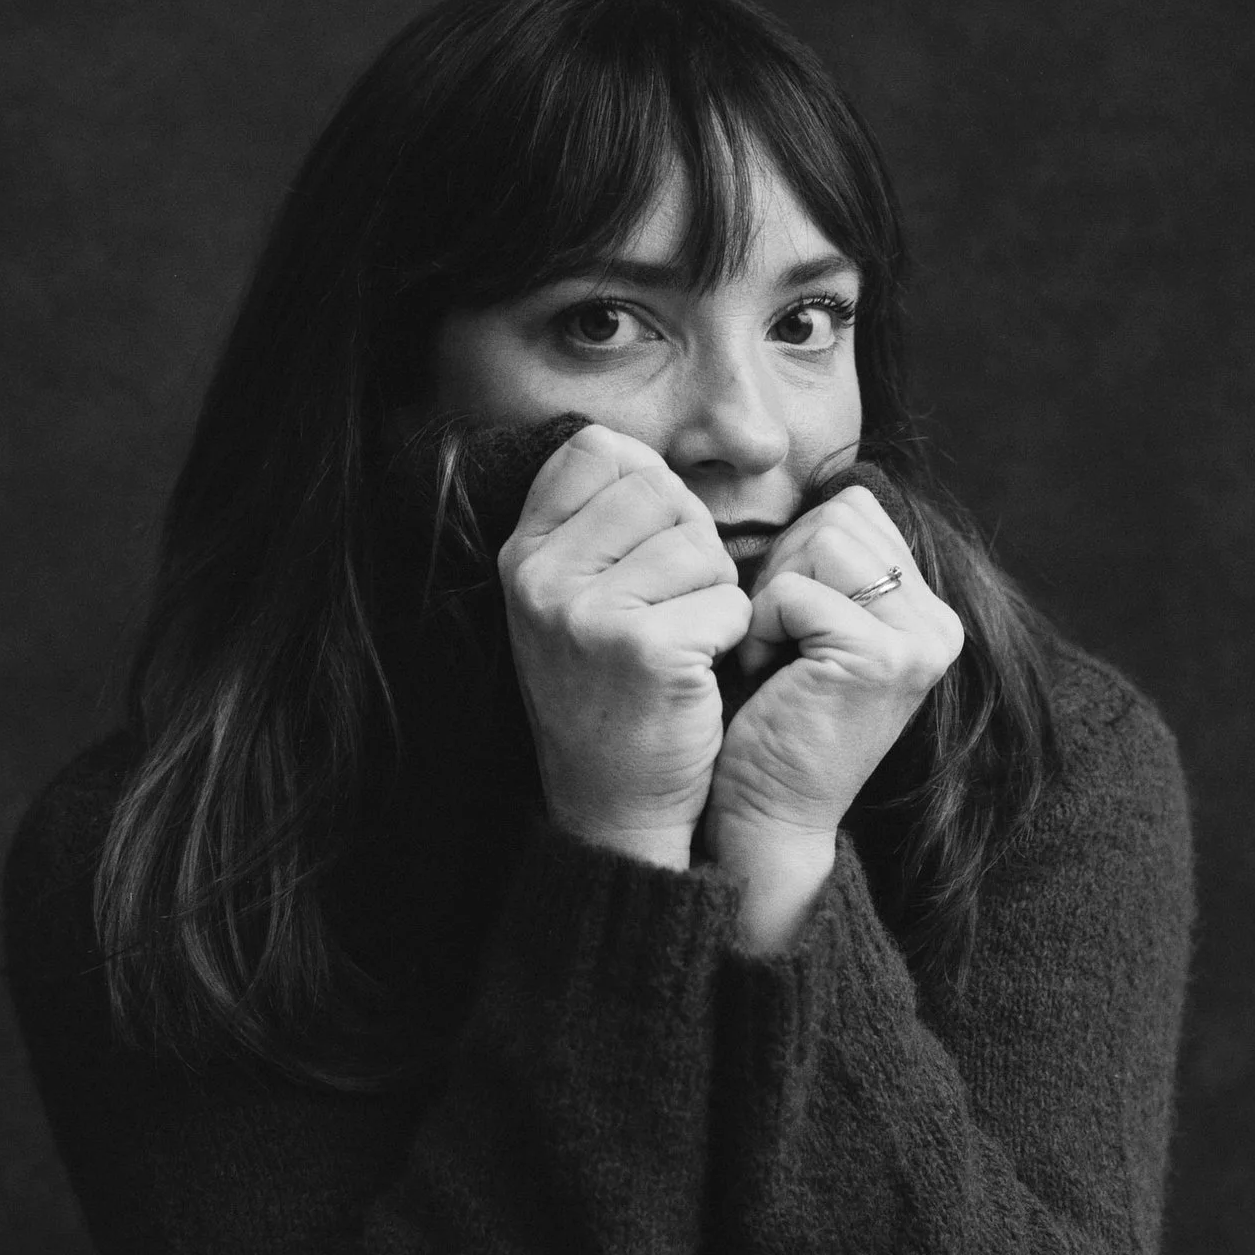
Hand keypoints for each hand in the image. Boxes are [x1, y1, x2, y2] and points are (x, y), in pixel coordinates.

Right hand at [499, 424, 754, 868]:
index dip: (645, 481)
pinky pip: (729, 601)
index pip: (595, 449)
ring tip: (683, 639)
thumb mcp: (568, 603)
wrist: (611, 804)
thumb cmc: (608, 694)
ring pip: (701, 544)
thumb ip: (592, 526)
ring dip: (715, 591)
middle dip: (690, 539)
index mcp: (522, 556)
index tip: (651, 540)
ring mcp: (590, 614)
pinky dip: (731, 635)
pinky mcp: (647, 649)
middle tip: (675, 602)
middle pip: (658, 489)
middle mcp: (543, 578)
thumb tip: (644, 454)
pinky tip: (697, 671)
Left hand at [705, 487, 963, 946]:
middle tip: (777, 642)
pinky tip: (767, 676)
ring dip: (774, 595)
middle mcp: (939, 623)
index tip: (786, 621)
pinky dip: (763, 625)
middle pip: (839, 515)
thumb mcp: (810, 623)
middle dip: (785, 568)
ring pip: (822, 540)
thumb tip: (824, 480)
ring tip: (774, 657)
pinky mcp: (880, 658)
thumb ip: (829, 561)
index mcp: (927, 610)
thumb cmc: (767, 715)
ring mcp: (918, 641)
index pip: (856, 507)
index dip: (797, 549)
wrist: (764, 815)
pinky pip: (796, 588)